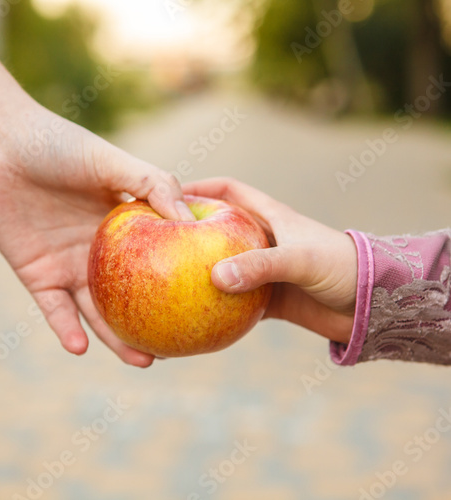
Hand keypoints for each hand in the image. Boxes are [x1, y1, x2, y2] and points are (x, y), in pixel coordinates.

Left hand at [0, 103, 193, 366]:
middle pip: (129, 296)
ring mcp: (69, 266)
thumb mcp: (114, 161)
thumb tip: (191, 216)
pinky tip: (81, 346)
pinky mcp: (37, 274)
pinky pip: (54, 309)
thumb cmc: (58, 145)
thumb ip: (154, 184)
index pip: (155, 261)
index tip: (200, 303)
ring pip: (96, 311)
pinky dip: (66, 329)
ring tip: (142, 360)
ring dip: (115, 339)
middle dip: (150, 324)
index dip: (175, 283)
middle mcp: (99, 252)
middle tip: (177, 348)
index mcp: (122, 228)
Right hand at [183, 178, 357, 343]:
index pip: (230, 190)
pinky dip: (218, 306)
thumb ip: (260, 266)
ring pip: (225, 267)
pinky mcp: (271, 298)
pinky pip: (237, 301)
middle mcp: (264, 241)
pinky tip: (197, 314)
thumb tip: (216, 277)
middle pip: (219, 229)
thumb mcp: (300, 260)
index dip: (201, 186)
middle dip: (192, 231)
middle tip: (161, 238)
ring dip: (201, 272)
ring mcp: (265, 270)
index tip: (170, 193)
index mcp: (271, 217)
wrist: (372, 303)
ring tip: (169, 279)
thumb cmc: (342, 267)